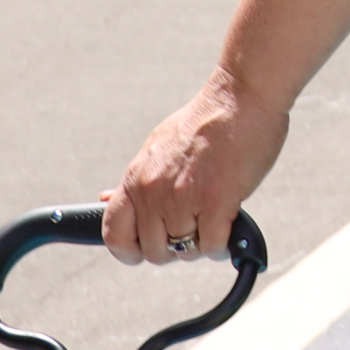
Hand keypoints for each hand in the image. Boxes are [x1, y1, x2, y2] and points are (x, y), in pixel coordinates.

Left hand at [104, 69, 287, 264]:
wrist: (241, 98)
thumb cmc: (206, 121)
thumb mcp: (157, 148)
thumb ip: (136, 180)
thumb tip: (108, 198)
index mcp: (136, 179)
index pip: (113, 234)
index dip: (129, 251)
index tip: (145, 249)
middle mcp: (153, 192)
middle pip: (154, 250)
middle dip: (174, 248)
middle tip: (192, 230)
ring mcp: (183, 199)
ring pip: (185, 251)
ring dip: (201, 244)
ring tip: (214, 220)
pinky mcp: (216, 202)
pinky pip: (212, 247)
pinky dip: (222, 244)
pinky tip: (229, 224)